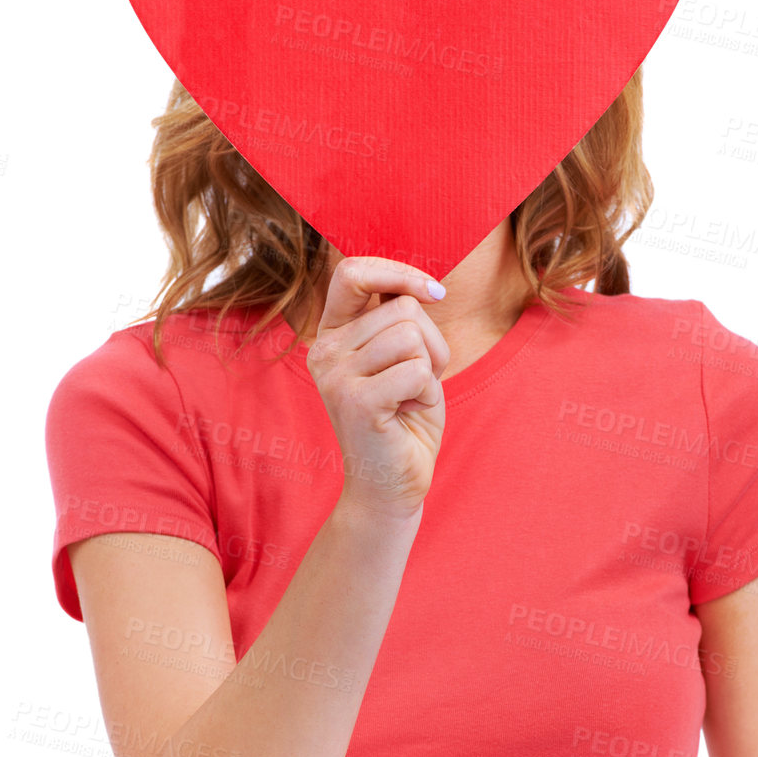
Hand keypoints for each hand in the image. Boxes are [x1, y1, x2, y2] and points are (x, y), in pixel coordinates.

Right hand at [305, 255, 449, 521]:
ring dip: (430, 369)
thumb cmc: (404, 419)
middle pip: (401, 308)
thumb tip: (416, 283)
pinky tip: (409, 413)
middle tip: (416, 381)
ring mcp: (335, 375)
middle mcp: (324, 350)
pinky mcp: (356, 401)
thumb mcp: (402, 357)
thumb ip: (398, 318)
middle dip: (430, 342)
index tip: (433, 292)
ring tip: (410, 397)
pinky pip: (416, 370)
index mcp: (331, 333)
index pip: (352, 272)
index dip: (398, 272)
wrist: (391, 484)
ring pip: (412, 336)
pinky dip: (428, 392)